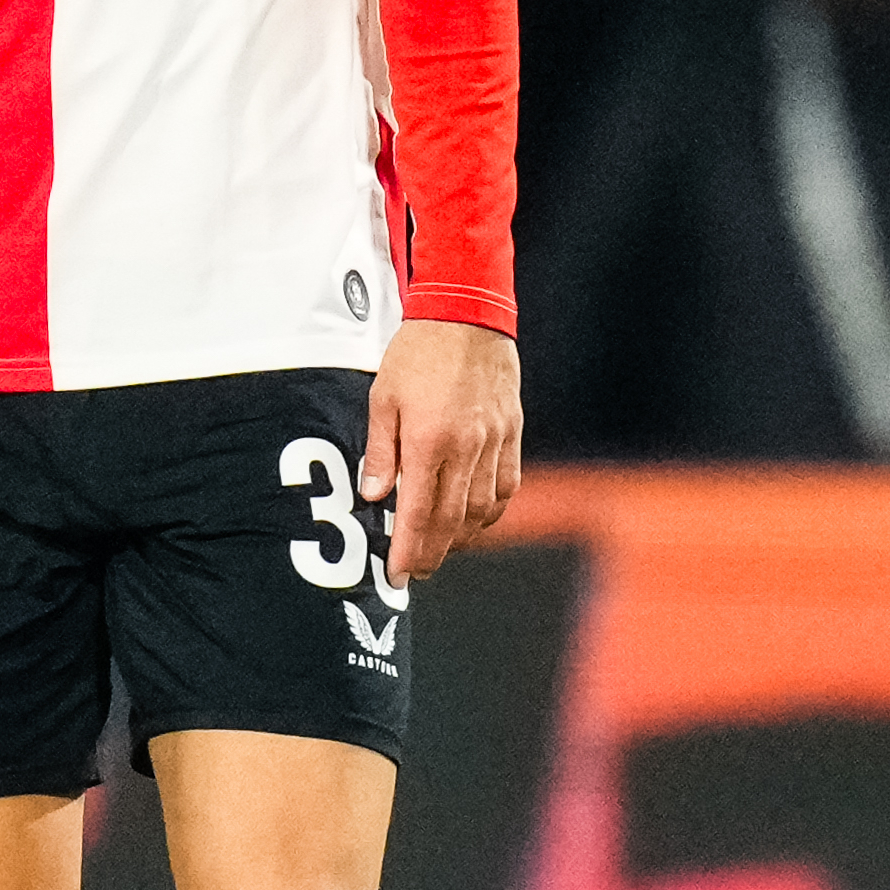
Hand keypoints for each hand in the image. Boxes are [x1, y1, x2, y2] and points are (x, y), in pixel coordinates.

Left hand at [362, 318, 524, 588]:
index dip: (408, 550)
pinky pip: (507, 485)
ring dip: (463, 536)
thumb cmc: (419, 352)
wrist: (467, 314)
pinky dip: (492, 510)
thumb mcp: (383, 397)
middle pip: (453, 521)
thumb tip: (376, 496)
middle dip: (433, 553)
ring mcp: (495, 442)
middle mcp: (467, 447)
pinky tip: (475, 517)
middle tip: (417, 571)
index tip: (398, 575)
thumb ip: (381, 452)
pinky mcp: (512, 432)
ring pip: (484, 509)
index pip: (420, 512)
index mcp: (429, 440)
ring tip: (442, 547)